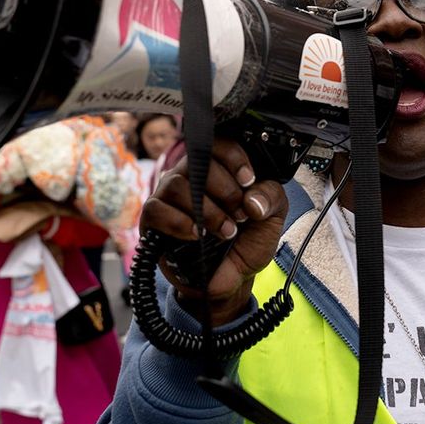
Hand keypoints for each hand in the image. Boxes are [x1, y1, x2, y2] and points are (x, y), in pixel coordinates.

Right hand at [140, 139, 287, 324]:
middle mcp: (190, 176)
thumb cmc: (248, 241)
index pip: (218, 144)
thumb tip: (251, 198)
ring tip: (226, 231)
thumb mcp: (271, 217)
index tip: (248, 182)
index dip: (234, 158)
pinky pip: (157, 209)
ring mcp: (168, 196)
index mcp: (219, 168)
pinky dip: (180, 223)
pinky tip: (199, 235)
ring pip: (177, 184)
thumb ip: (271, 197)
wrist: (232, 279)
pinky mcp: (153, 220)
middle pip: (198, 162)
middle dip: (226, 191)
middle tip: (240, 215)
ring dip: (207, 211)